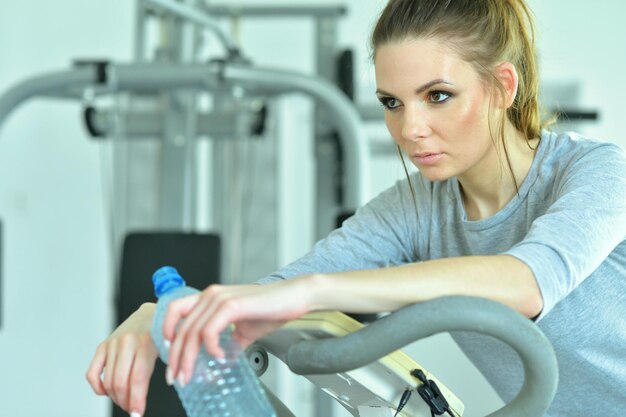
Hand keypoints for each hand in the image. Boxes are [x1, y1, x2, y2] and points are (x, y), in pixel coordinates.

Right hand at [86, 303, 158, 416]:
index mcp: (146, 342)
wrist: (149, 314)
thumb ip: (167, 366)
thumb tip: (167, 386)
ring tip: (125, 402)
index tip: (138, 414)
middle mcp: (127, 342)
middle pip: (121, 383)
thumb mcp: (169, 347)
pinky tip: (107, 392)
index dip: (137, 400)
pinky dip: (98, 387)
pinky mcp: (102, 346)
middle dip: (126, 402)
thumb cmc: (162, 334)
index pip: (138, 378)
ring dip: (115, 398)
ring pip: (108, 381)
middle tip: (133, 409)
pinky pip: (92, 373)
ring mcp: (113, 344)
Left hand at [163, 279, 310, 385]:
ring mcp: (219, 298)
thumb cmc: (272, 309)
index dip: (166, 333)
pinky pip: (209, 330)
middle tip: (176, 377)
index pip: (175, 312)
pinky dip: (210, 347)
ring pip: (192, 331)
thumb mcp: (244, 329)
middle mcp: (210, 295)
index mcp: (210, 297)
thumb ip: (229, 341)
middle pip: (180, 327)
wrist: (294, 298)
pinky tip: (219, 356)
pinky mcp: (231, 305)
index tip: (170, 357)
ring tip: (191, 374)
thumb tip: (221, 361)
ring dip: (188, 357)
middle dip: (175, 356)